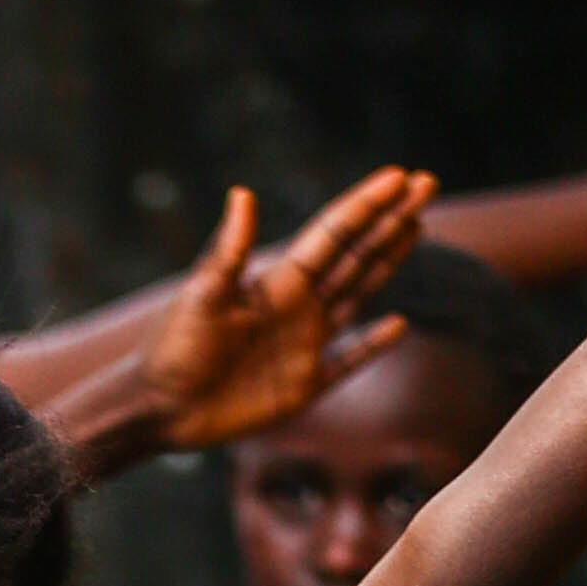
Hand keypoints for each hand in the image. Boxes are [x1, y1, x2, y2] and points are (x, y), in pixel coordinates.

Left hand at [141, 160, 434, 448]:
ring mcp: (304, 344)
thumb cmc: (173, 350)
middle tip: (426, 184)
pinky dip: (372, 345)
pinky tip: (398, 324)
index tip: (400, 176)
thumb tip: (242, 193)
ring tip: (416, 227)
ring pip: (359, 293)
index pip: (333, 234)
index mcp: (277, 281)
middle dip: (390, 220)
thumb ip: (229, 251)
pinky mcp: (304, 386)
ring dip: (388, 262)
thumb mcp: (202, 296)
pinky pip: (347, 360)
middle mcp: (297, 305)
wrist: (159, 409)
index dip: (366, 205)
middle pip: (356, 254)